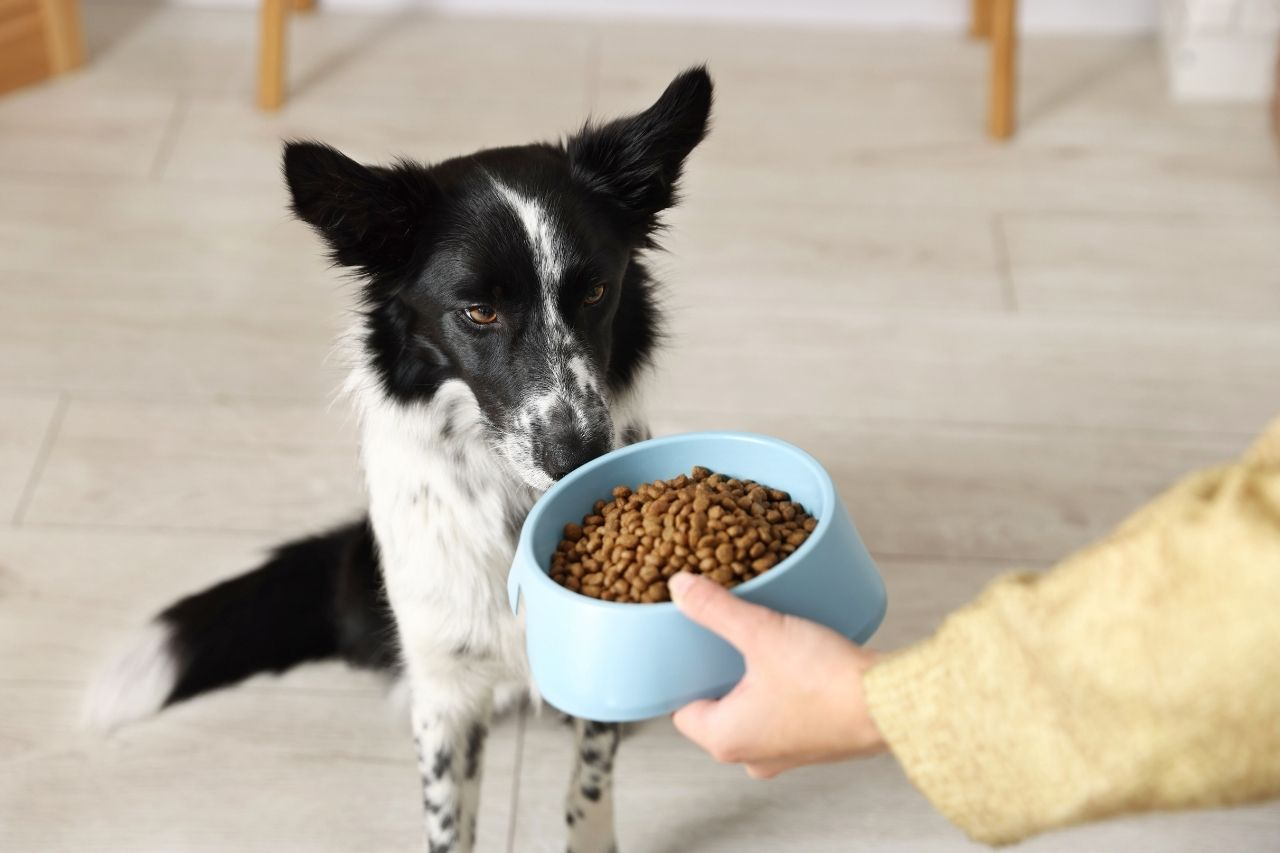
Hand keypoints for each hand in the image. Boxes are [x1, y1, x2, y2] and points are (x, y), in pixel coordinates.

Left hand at [668, 572, 886, 777]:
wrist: (891, 703)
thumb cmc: (825, 679)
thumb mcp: (761, 633)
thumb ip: (715, 610)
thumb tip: (679, 587)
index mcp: (726, 740)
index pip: (682, 711)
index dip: (682, 677)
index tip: (688, 648)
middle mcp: (752, 756)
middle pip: (717, 711)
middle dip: (718, 675)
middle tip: (721, 638)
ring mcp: (787, 755)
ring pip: (752, 713)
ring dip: (752, 682)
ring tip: (756, 643)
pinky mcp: (817, 744)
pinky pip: (784, 716)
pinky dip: (782, 691)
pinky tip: (792, 660)